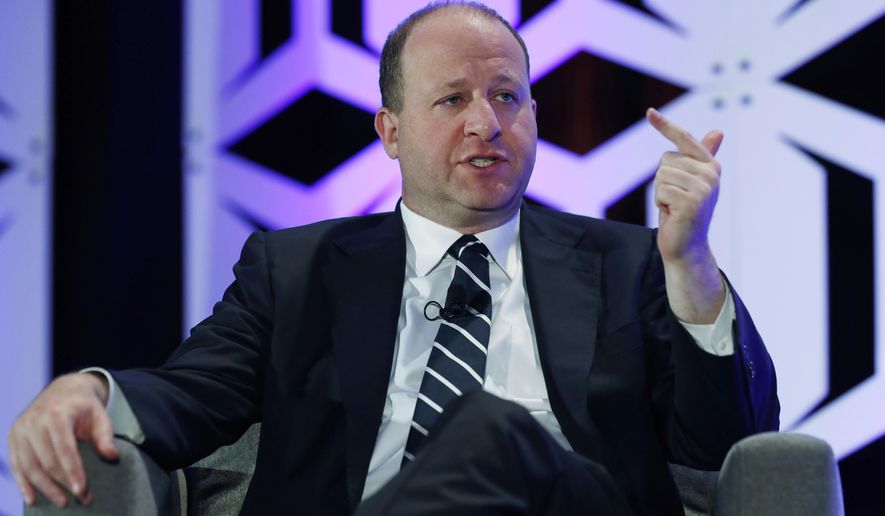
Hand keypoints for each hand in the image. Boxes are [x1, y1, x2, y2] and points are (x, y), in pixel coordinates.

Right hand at [7, 373, 116, 507]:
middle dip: (63, 483)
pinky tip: (33, 498)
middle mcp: (34, 421)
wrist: (64, 390)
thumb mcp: (100, 415)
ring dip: (45, 488)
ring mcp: (21, 429)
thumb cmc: (85, 406)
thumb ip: (105, 436)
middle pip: (47, 461)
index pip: (64, 449)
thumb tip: (112, 457)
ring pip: (30, 466)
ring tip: (63, 502)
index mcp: (57, 413)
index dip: (73, 471)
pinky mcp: (13, 436)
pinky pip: (17, 464)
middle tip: (81, 498)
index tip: (82, 490)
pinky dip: (23, 483)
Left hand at [646, 108, 724, 322]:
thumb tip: (718, 131)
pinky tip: (672, 214)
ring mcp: (703, 188)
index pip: (685, 139)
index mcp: (711, 166)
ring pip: (661, 175)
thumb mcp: (690, 182)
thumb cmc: (684, 213)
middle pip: (666, 159)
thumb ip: (701, 156)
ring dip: (660, 193)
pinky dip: (660, 204)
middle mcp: (711, 174)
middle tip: (674, 200)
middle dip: (662, 181)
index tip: (649, 112)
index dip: (666, 126)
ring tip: (673, 207)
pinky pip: (660, 190)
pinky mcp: (692, 202)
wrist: (686, 246)